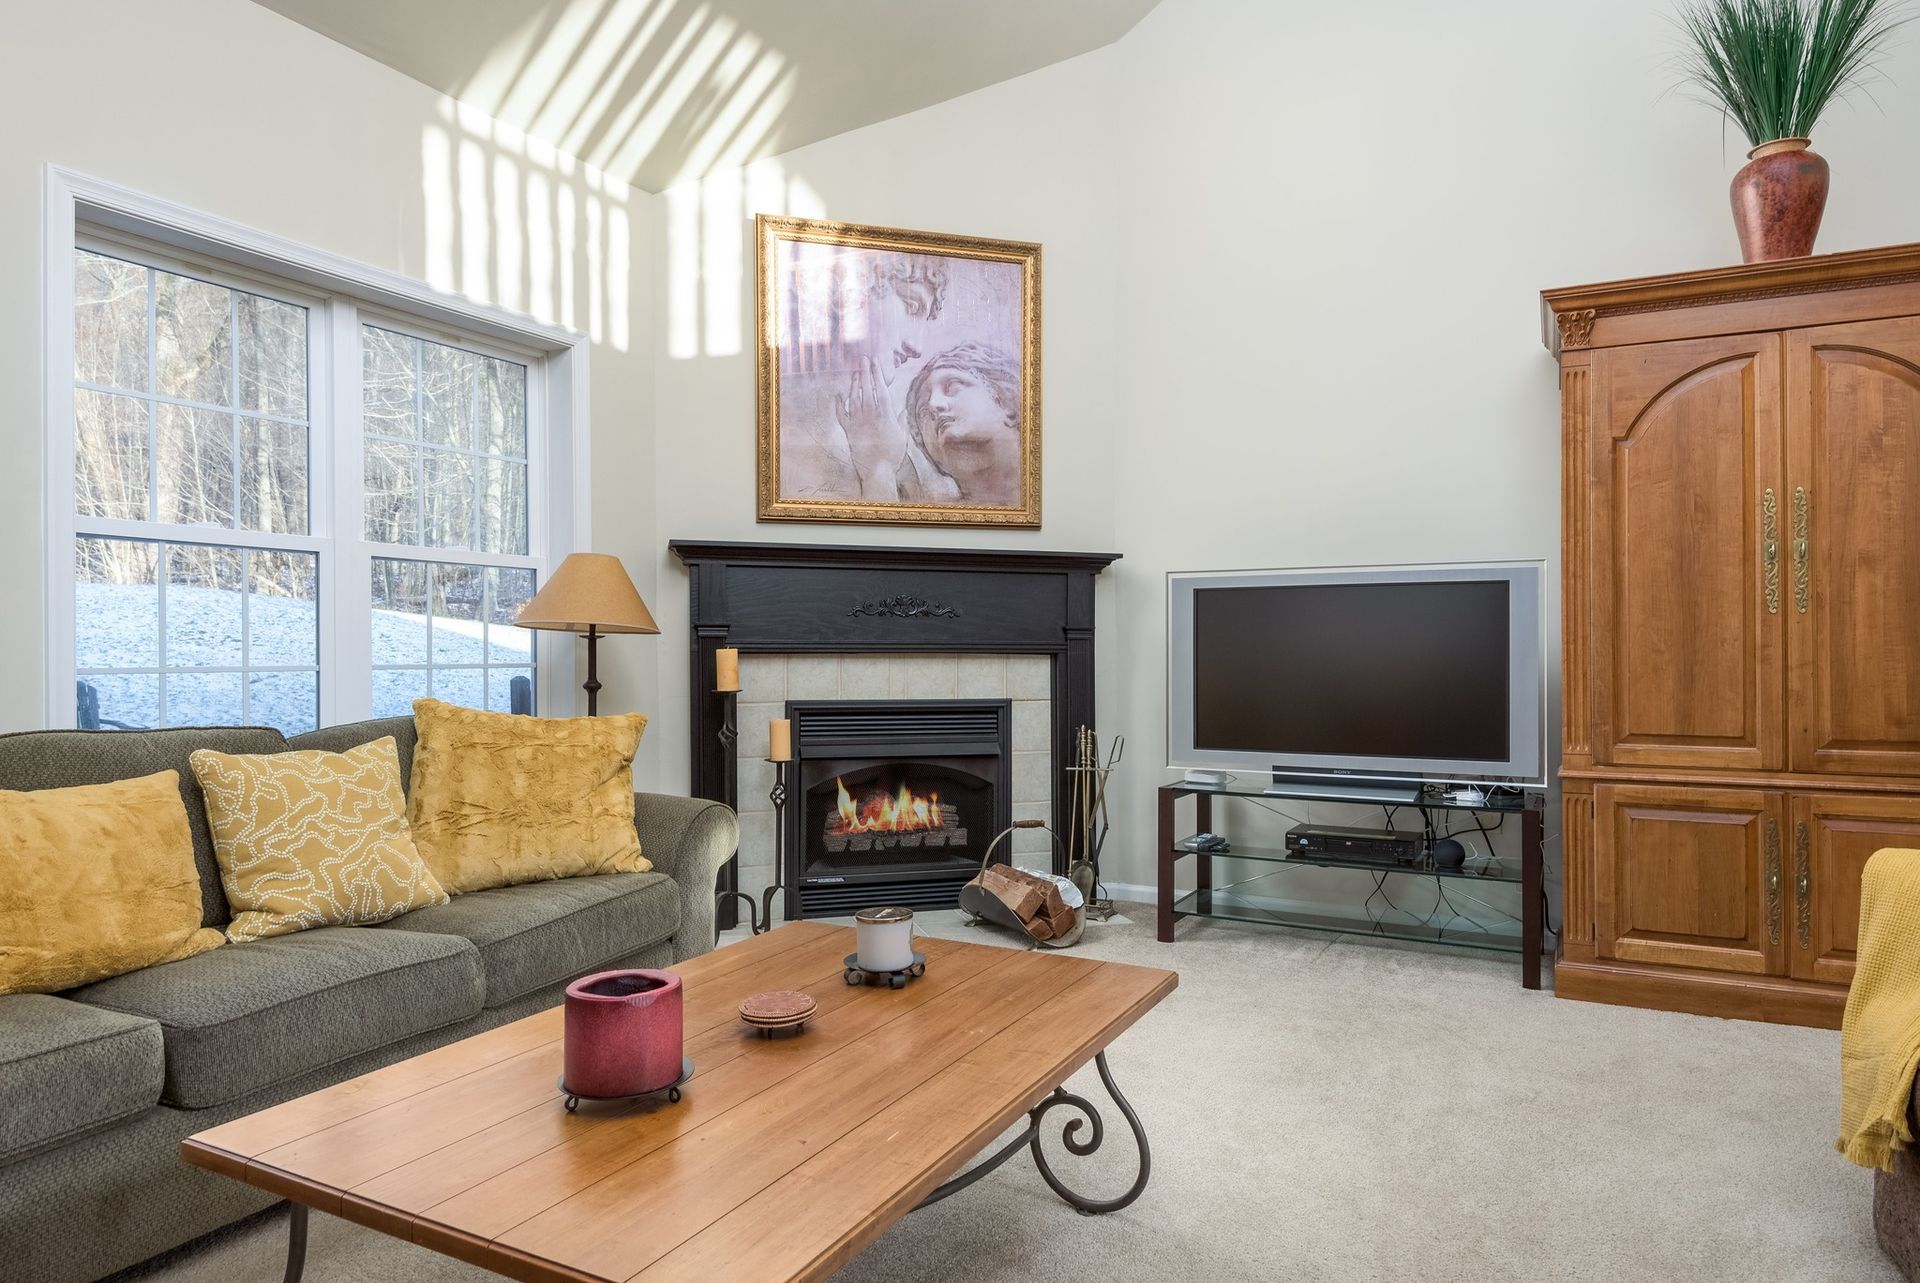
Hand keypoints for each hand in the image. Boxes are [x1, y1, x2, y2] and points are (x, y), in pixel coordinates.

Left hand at [833, 357, 908, 478]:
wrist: (876, 471)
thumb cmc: (892, 455)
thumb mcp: (901, 436)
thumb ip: (900, 420)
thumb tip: (902, 408)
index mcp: (885, 415)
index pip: (881, 389)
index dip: (878, 373)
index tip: (876, 362)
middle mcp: (870, 415)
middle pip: (867, 389)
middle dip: (865, 372)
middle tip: (864, 359)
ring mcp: (858, 422)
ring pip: (854, 397)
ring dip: (854, 384)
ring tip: (856, 372)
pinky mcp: (849, 430)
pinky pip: (842, 414)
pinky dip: (839, 404)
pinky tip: (838, 395)